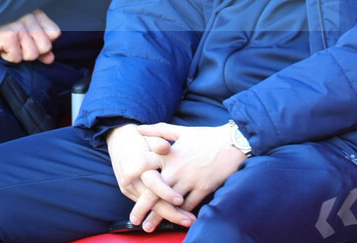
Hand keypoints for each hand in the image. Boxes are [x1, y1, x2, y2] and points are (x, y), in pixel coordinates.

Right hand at [0, 9, 60, 63]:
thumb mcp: (21, 33)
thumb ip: (38, 45)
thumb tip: (50, 58)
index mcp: (34, 12)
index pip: (55, 33)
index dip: (42, 43)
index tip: (27, 40)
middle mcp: (29, 15)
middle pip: (45, 47)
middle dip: (31, 51)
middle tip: (16, 43)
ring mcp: (19, 25)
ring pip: (32, 55)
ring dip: (18, 54)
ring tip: (7, 43)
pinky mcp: (10, 35)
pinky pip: (18, 58)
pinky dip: (7, 56)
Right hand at [106, 124, 193, 230]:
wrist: (118, 141)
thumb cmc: (139, 138)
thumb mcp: (148, 136)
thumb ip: (157, 142)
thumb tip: (165, 147)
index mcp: (138, 164)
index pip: (152, 183)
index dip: (166, 192)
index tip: (180, 200)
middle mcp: (132, 180)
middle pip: (152, 201)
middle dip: (171, 213)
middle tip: (188, 220)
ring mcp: (130, 188)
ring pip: (150, 207)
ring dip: (168, 215)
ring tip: (187, 221)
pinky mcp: (130, 192)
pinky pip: (146, 205)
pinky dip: (160, 212)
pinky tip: (176, 216)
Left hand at [130, 123, 246, 230]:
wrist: (232, 143)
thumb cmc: (205, 137)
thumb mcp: (180, 131)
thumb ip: (157, 131)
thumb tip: (138, 129)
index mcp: (169, 155)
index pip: (146, 166)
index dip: (133, 175)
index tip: (124, 184)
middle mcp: (177, 169)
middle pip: (155, 191)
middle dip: (142, 207)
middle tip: (134, 219)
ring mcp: (190, 181)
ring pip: (170, 203)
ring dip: (159, 216)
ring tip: (149, 226)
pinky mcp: (203, 189)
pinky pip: (189, 205)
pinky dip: (182, 214)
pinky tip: (175, 221)